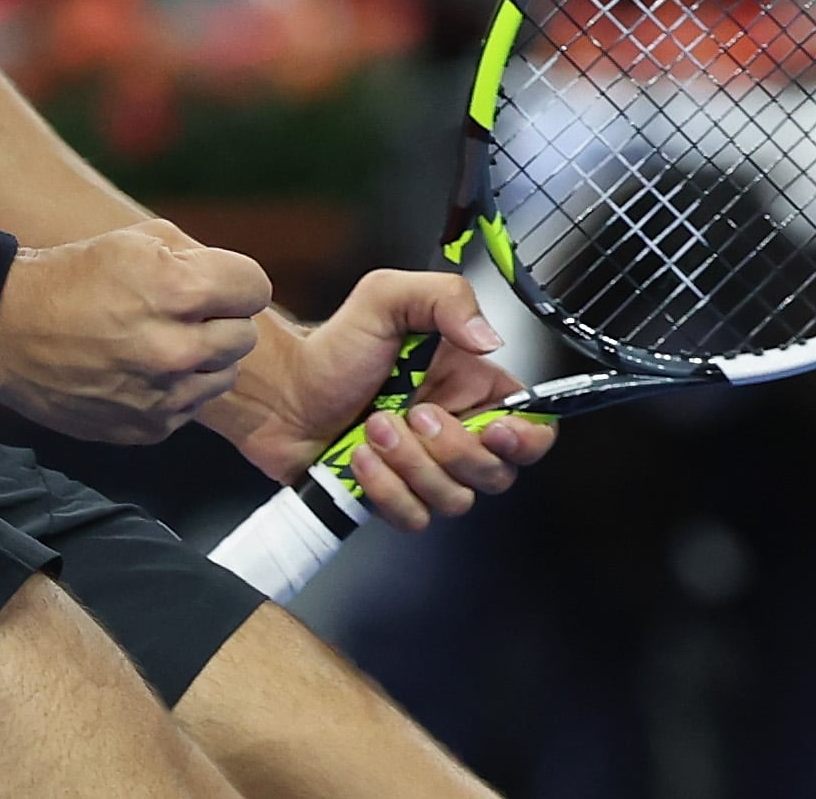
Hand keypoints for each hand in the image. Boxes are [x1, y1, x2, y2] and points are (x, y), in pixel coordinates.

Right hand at [0, 221, 268, 445]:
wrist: (8, 332)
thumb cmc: (74, 278)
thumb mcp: (137, 241)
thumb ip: (198, 258)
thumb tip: (238, 285)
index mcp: (178, 291)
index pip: (256, 288)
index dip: (234, 281)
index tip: (213, 284)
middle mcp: (176, 348)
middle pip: (246, 335)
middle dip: (221, 320)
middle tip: (182, 313)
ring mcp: (163, 395)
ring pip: (224, 375)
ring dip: (203, 359)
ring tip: (159, 341)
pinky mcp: (149, 427)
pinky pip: (191, 406)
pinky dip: (175, 389)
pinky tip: (139, 369)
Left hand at [212, 268, 554, 531]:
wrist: (282, 392)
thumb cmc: (333, 346)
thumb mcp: (386, 298)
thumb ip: (446, 299)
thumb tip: (490, 338)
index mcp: (471, 387)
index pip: (533, 427)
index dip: (527, 439)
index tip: (497, 429)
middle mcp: (457, 433)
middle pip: (497, 473)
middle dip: (454, 449)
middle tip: (415, 413)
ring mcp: (427, 470)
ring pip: (456, 499)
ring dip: (412, 465)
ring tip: (374, 428)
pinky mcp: (398, 498)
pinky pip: (415, 517)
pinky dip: (386, 490)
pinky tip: (361, 458)